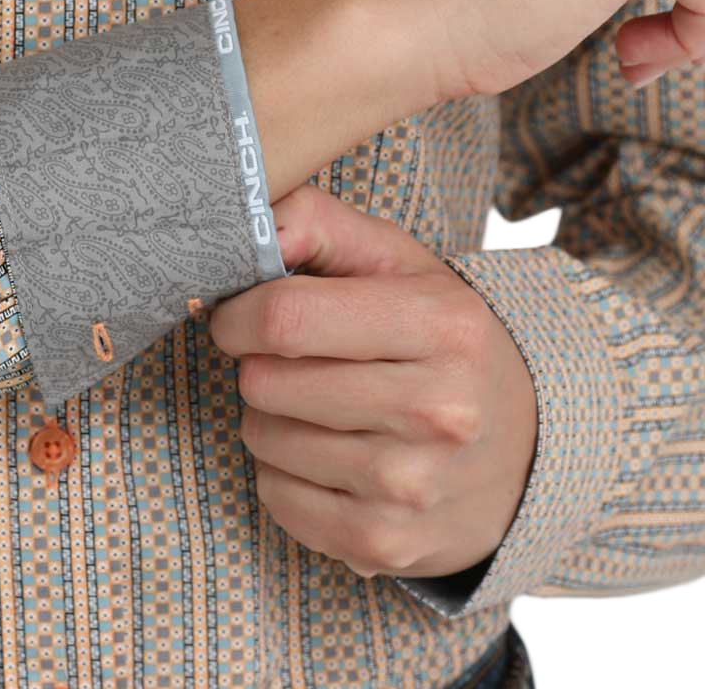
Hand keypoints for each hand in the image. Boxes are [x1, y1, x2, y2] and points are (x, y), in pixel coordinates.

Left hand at [208, 183, 538, 582]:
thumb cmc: (441, 340)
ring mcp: (414, 487)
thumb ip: (321, 224)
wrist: (526, 450)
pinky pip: (278, 499)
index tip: (239, 317)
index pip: (288, 318)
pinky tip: (321, 456)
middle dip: (255, 366)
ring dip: (267, 418)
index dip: (240, 315)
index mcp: (443, 326)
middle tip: (285, 362)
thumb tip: (253, 222)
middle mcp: (439, 410)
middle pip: (269, 382)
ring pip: (266, 440)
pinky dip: (280, 474)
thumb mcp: (399, 262)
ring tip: (312, 406)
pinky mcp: (389, 544)